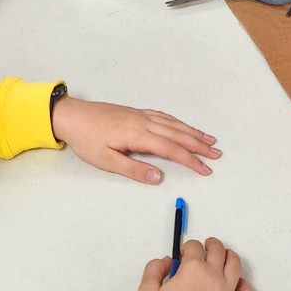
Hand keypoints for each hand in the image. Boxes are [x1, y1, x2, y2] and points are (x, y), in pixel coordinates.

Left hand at [50, 96, 220, 184]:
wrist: (72, 116)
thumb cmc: (87, 139)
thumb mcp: (107, 161)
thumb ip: (134, 169)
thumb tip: (159, 177)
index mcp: (138, 135)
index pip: (171, 149)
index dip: (190, 160)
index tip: (205, 169)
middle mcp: (144, 122)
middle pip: (177, 134)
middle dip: (199, 144)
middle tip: (217, 154)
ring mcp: (140, 115)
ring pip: (173, 123)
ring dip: (192, 132)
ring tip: (209, 139)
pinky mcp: (135, 112)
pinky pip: (163, 116)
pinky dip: (178, 122)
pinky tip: (182, 126)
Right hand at [137, 239, 254, 290]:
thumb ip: (154, 270)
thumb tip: (165, 262)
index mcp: (193, 270)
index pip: (195, 247)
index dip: (188, 248)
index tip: (183, 256)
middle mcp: (214, 279)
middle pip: (218, 251)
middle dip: (210, 246)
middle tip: (204, 251)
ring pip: (235, 265)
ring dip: (228, 257)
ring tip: (222, 259)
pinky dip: (243, 285)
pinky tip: (236, 285)